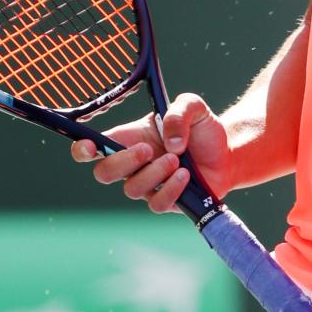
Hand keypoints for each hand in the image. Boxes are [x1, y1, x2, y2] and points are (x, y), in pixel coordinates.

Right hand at [71, 94, 230, 213]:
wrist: (228, 152)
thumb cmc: (202, 129)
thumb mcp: (193, 107)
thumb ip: (179, 112)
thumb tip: (168, 142)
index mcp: (130, 139)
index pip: (94, 147)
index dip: (83, 149)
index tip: (88, 146)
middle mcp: (133, 164)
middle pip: (103, 173)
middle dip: (121, 162)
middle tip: (147, 150)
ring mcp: (148, 185)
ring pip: (131, 189)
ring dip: (153, 173)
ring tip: (177, 159)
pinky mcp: (165, 201)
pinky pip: (156, 204)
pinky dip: (170, 189)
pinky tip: (185, 175)